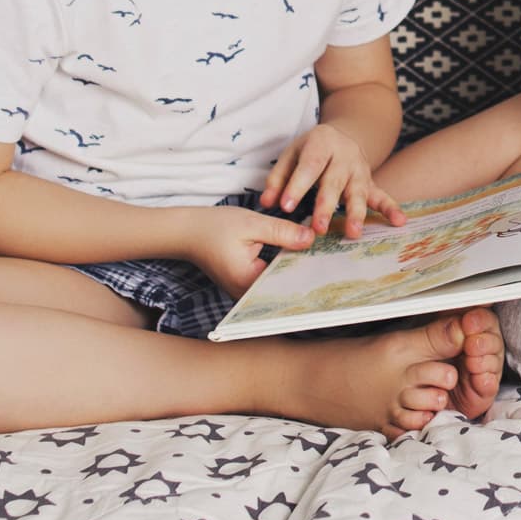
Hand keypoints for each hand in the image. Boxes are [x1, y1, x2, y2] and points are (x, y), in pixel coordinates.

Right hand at [179, 205, 318, 297]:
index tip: (332, 263)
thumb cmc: (213, 227)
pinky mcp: (247, 286)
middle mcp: (246, 295)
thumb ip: (283, 232)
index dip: (309, 271)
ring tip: (323, 258)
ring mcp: (246, 293)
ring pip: (279, 284)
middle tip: (333, 259)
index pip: (287, 282)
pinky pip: (271, 280)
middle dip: (306, 271)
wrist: (186, 232)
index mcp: (247, 282)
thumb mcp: (252, 224)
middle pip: (285, 287)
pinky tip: (301, 256)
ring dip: (296, 269)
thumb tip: (312, 238)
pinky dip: (284, 268)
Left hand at [260, 123, 405, 238]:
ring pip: (359, 192)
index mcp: (321, 142)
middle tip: (318, 228)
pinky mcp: (371, 182)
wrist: (343, 135)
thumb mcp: (292, 154)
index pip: (309, 166)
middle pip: (335, 182)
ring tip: (352, 233)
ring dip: (356, 213)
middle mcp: (345, 155)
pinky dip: (391, 209)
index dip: (297, 186)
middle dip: (327, 206)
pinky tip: (400, 221)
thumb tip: (267, 203)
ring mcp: (360, 169)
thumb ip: (278, 178)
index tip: (286, 206)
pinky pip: (382, 195)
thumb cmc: (311, 150)